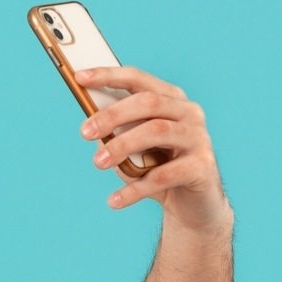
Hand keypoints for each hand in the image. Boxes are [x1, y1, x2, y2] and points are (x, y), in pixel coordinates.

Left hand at [76, 65, 230, 230]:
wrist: (192, 205)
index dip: (109, 75)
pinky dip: (135, 189)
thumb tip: (90, 124)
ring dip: (122, 145)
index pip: (138, 79)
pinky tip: (114, 200)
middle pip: (148, 102)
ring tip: (98, 163)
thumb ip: (116, 133)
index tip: (79, 78)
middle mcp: (188, 113)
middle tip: (85, 132)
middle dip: (113, 114)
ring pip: (156, 131)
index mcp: (170, 99)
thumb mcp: (133, 148)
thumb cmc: (157, 168)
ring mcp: (198, 138)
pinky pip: (163, 175)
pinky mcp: (202, 167)